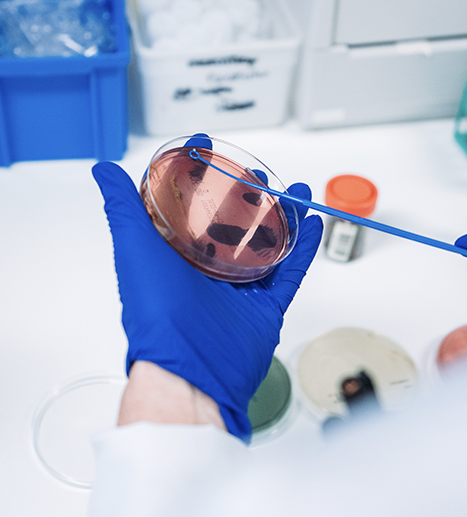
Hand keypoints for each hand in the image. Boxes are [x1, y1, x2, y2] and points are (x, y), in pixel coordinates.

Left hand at [92, 159, 322, 441]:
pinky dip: (304, 248)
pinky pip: (290, 272)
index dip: (200, 174)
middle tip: (256, 173)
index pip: (189, 204)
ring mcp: (238, 288)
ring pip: (266, 243)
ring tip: (294, 191)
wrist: (188, 370)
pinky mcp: (265, 307)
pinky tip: (314, 224)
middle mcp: (206, 269)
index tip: (207, 146)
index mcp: (175, 254)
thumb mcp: (134, 248)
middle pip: (232, 222)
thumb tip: (102, 170)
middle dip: (247, 194)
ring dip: (283, 215)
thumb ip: (122, 206)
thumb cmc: (156, 313)